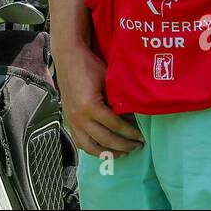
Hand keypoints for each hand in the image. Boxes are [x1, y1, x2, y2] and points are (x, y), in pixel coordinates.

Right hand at [52, 40, 143, 157]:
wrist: (68, 58)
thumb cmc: (90, 66)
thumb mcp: (109, 81)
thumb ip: (119, 101)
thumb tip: (134, 118)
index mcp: (89, 106)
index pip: (115, 126)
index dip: (130, 133)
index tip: (141, 136)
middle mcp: (78, 117)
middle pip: (105, 140)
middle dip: (124, 145)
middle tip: (137, 145)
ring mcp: (71, 121)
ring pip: (91, 147)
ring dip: (108, 153)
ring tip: (123, 152)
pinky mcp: (68, 120)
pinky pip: (80, 142)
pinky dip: (93, 149)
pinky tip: (104, 148)